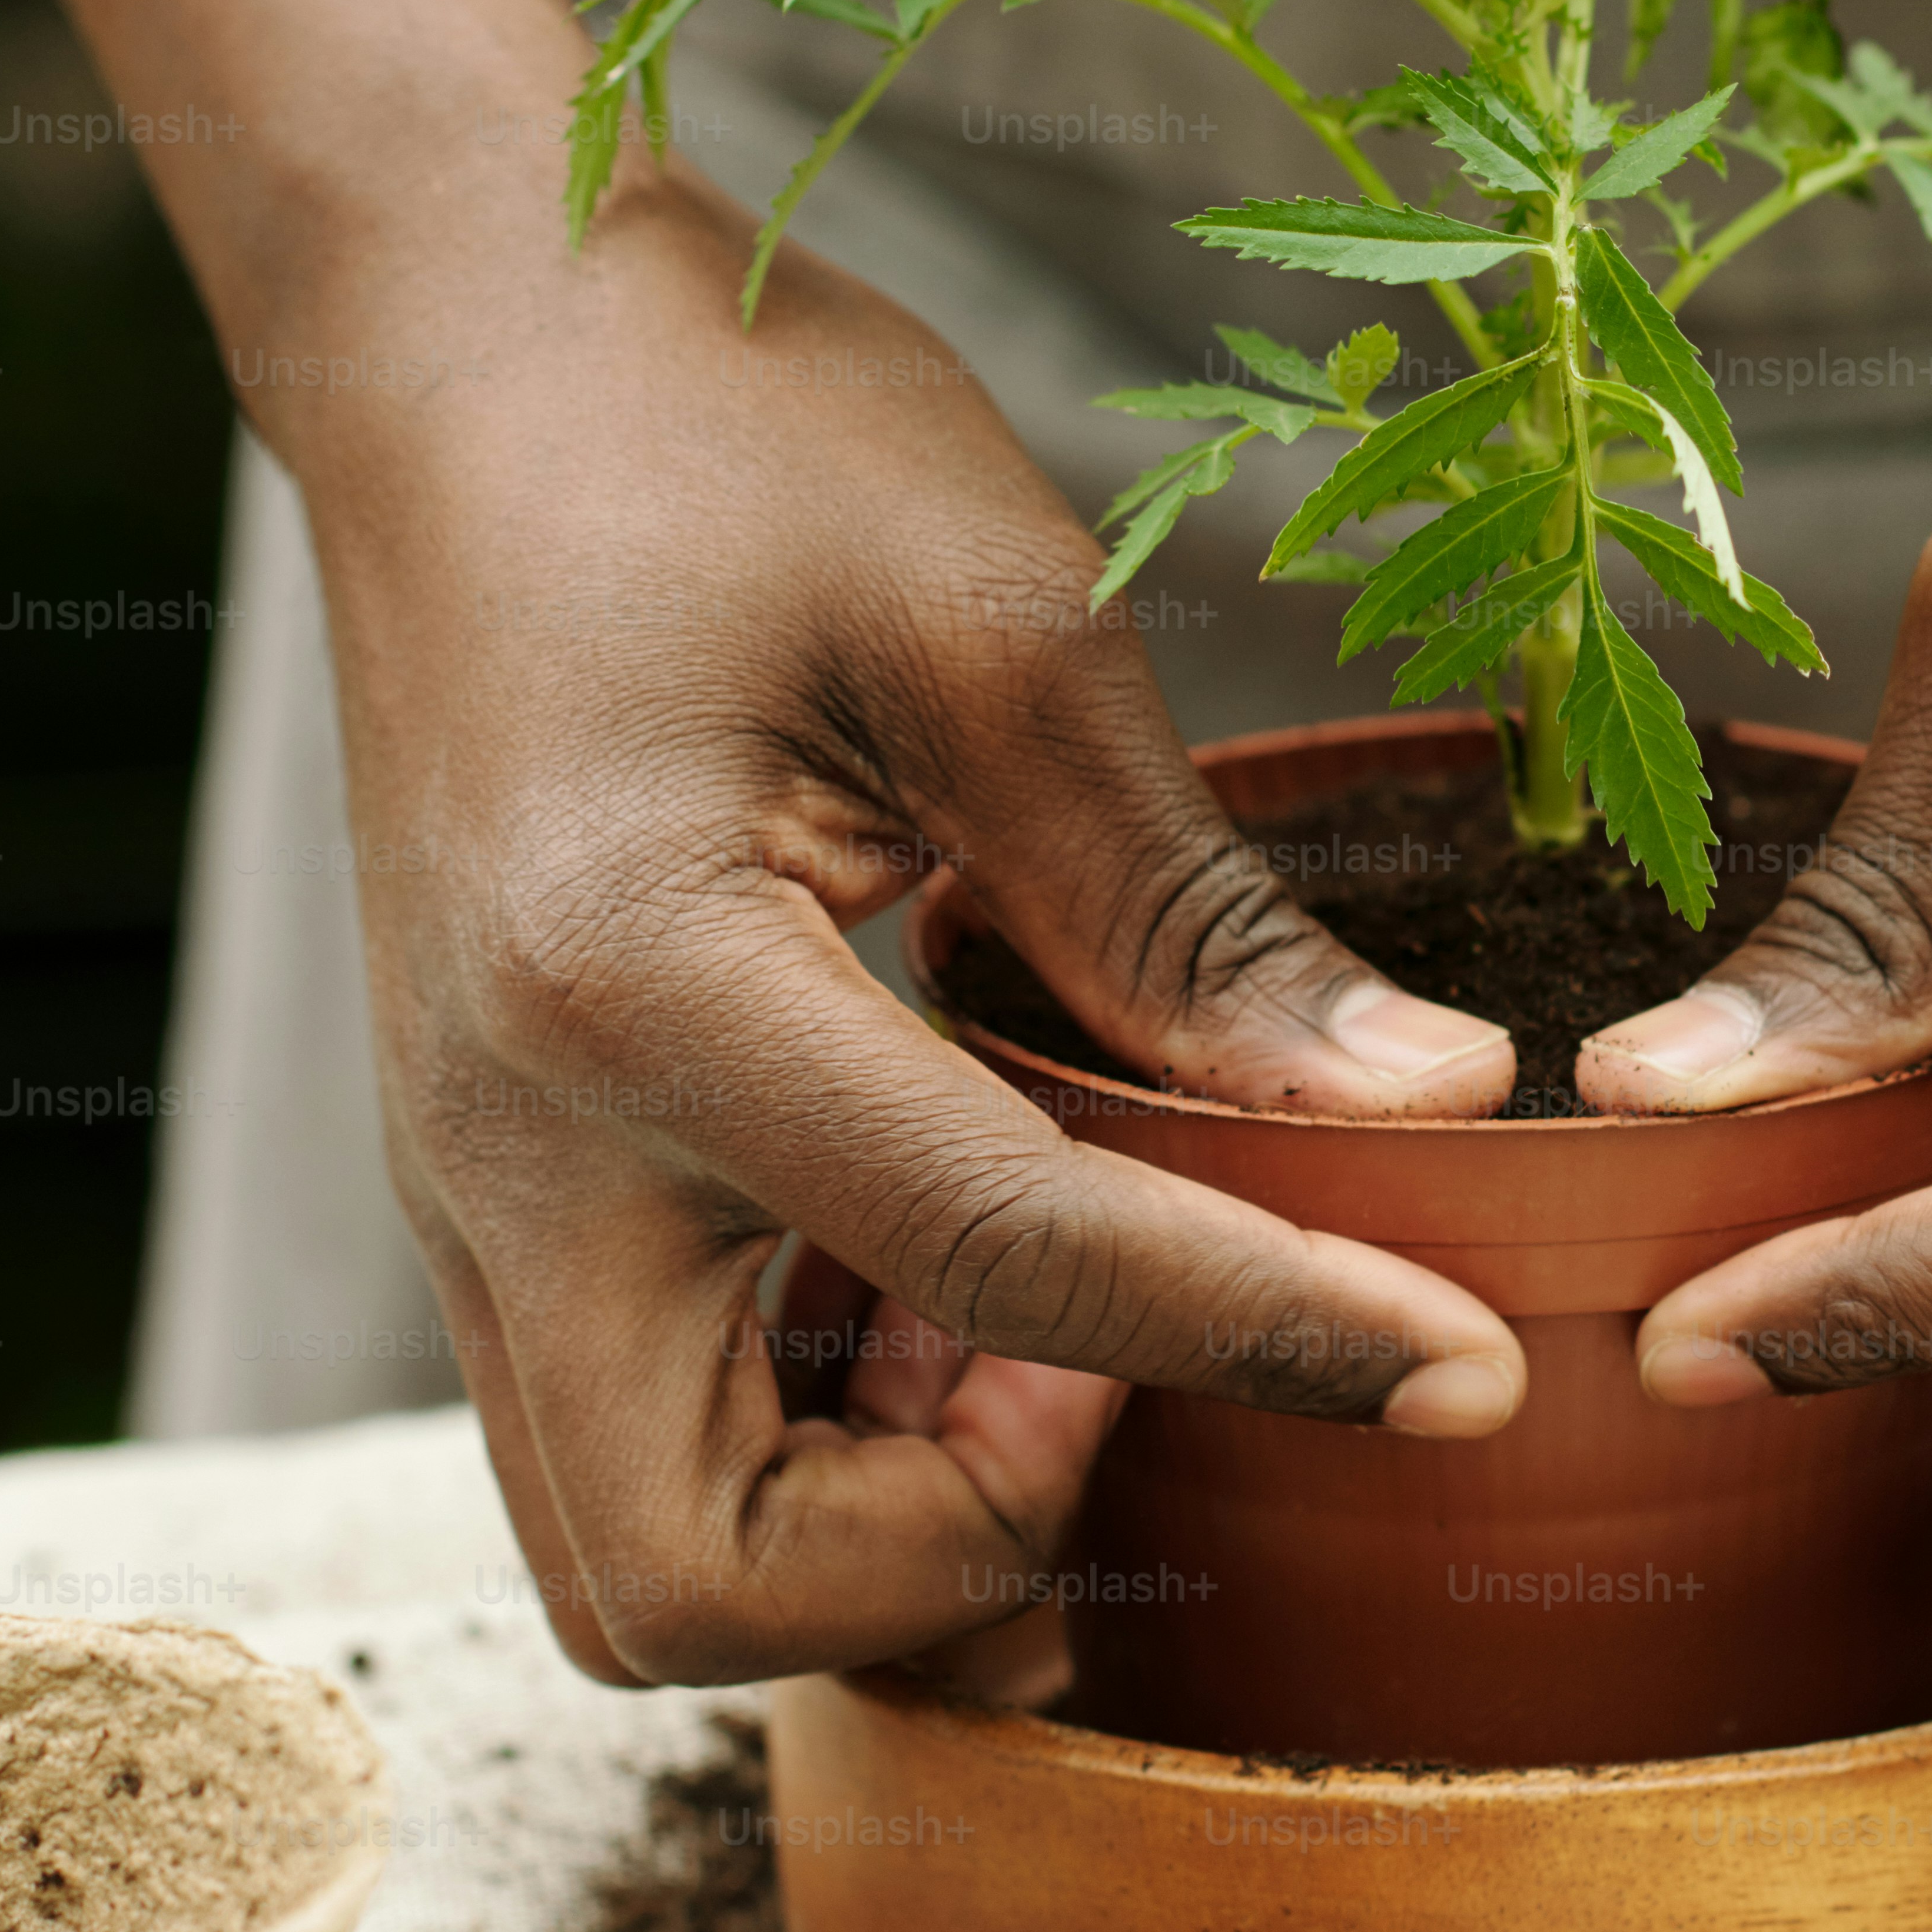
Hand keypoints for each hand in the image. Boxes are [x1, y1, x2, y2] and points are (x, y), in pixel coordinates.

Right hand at [296, 169, 1529, 1684]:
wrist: (468, 351)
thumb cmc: (716, 434)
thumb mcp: (996, 626)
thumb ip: (1193, 912)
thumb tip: (1430, 1109)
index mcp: (631, 983)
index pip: (996, 1261)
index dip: (1267, 1335)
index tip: (1463, 1376)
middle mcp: (505, 1149)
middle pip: (692, 1580)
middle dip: (952, 1549)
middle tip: (1128, 1358)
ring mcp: (479, 1192)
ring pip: (652, 1558)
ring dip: (887, 1524)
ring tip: (1066, 1335)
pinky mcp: (511, 1188)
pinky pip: (653, 1434)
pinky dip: (831, 1442)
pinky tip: (977, 1299)